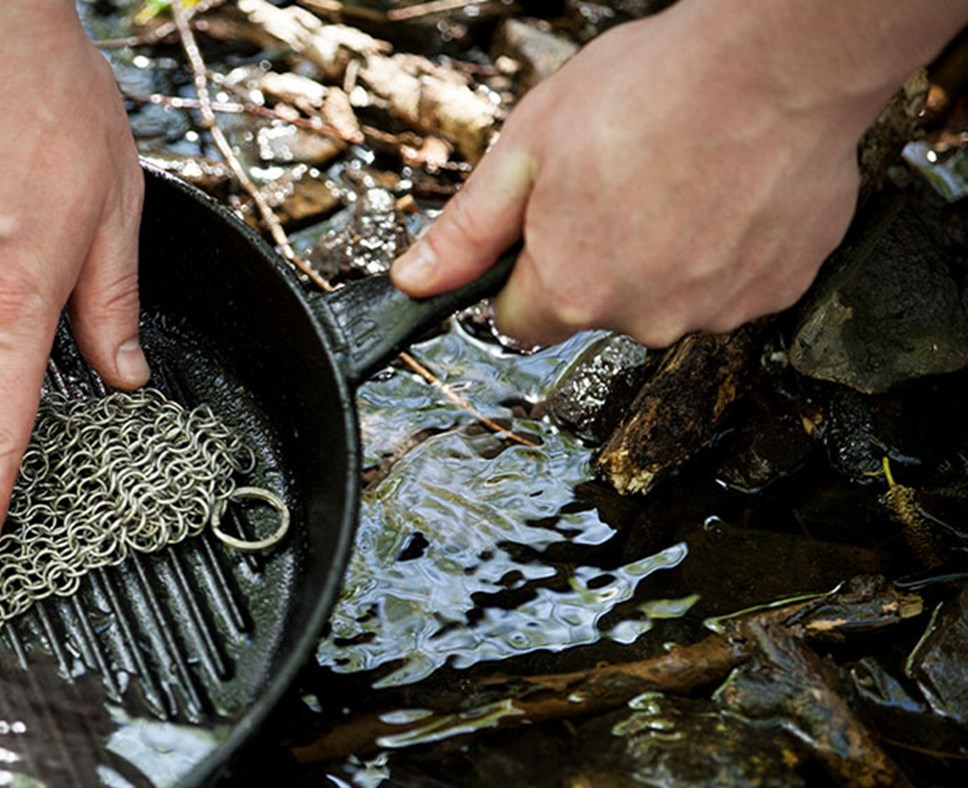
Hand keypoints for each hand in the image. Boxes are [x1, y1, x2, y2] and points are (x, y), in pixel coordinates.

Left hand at [390, 0, 958, 347]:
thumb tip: (414, 281)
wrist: (778, 60)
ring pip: (667, 295)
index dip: (523, 273)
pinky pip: (732, 279)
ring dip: (666, 252)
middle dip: (598, 256)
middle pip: (597, 306)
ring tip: (678, 175)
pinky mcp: (777, 288)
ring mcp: (718, 309)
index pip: (519, 321)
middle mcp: (645, 318)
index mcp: (572, 290)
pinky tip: (726, 187)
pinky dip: (727, 244)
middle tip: (619, 179)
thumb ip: (467, 230)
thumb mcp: (525, 149)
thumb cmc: (653, 90)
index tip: (544, 229)